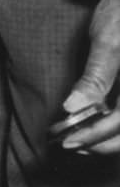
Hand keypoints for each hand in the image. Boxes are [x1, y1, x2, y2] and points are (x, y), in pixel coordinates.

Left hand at [60, 0, 119, 153]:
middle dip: (105, 143)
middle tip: (75, 145)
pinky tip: (101, 125)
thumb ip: (95, 77)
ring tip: (86, 140)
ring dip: (114, 138)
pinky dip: (119, 126)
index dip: (98, 136)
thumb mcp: (108, 42)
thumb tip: (73, 107)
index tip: (72, 142)